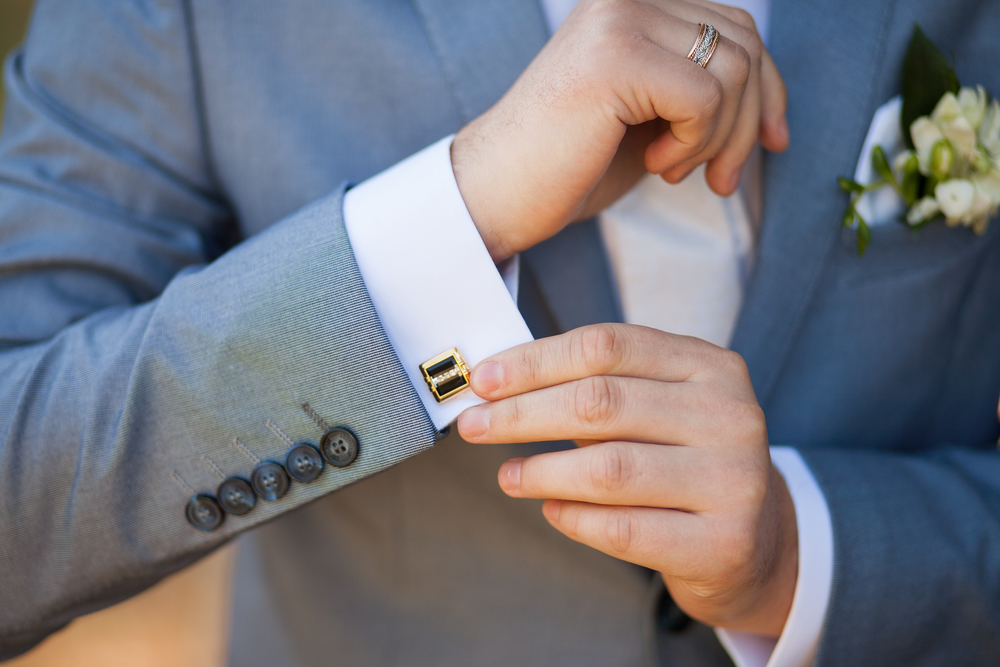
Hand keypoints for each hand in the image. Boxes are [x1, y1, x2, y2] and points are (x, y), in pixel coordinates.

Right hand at [452, 0, 788, 261]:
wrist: (496, 191)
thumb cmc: (568, 163)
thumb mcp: (648, 115)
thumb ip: (696, 86)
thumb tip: (770, 100)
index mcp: (632, 3)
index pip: (735, 26)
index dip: (769, 89)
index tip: (773, 143)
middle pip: (743, 45)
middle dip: (750, 123)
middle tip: (720, 179)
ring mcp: (619, 18)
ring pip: (733, 72)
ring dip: (719, 139)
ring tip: (671, 169)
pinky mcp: (615, 56)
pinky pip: (705, 97)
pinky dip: (695, 143)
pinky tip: (655, 164)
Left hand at [457, 324, 797, 635]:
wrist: (757, 543)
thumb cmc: (685, 462)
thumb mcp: (659, 408)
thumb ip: (596, 389)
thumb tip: (498, 387)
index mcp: (710, 366)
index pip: (606, 346)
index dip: (534, 361)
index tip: (483, 380)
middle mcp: (731, 415)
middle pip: (600, 402)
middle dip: (521, 413)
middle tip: (474, 427)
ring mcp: (734, 481)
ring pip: (609, 469)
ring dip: (541, 471)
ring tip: (508, 475)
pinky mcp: (724, 543)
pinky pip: (624, 530)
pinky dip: (573, 518)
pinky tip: (550, 509)